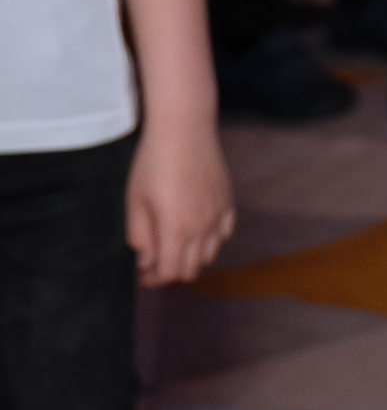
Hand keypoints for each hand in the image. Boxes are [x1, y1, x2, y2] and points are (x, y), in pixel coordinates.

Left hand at [126, 118, 233, 285]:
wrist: (184, 131)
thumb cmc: (153, 164)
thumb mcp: (135, 202)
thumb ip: (140, 236)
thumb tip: (146, 260)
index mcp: (177, 229)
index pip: (170, 272)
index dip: (154, 279)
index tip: (142, 274)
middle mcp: (203, 227)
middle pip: (192, 269)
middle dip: (171, 271)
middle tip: (155, 262)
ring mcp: (219, 214)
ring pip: (210, 254)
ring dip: (192, 256)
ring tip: (174, 244)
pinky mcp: (228, 202)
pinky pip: (224, 233)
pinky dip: (210, 240)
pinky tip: (196, 228)